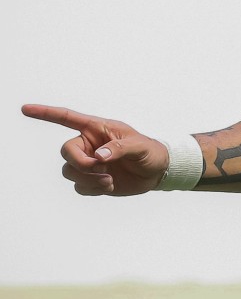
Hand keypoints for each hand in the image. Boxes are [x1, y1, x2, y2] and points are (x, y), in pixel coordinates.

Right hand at [22, 104, 168, 195]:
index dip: (45, 113)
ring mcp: (89, 163)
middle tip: (101, 167)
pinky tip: (109, 185)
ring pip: (69, 171)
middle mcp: (89, 145)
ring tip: (109, 180)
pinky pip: (79, 186)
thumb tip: (99, 156)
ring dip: (87, 178)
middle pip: (66, 152)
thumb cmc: (150, 151)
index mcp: (97, 129)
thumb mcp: (139, 146)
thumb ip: (119, 148)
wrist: (157, 172)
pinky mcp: (92, 179)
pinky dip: (92, 189)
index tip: (25, 109)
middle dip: (80, 163)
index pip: (67, 118)